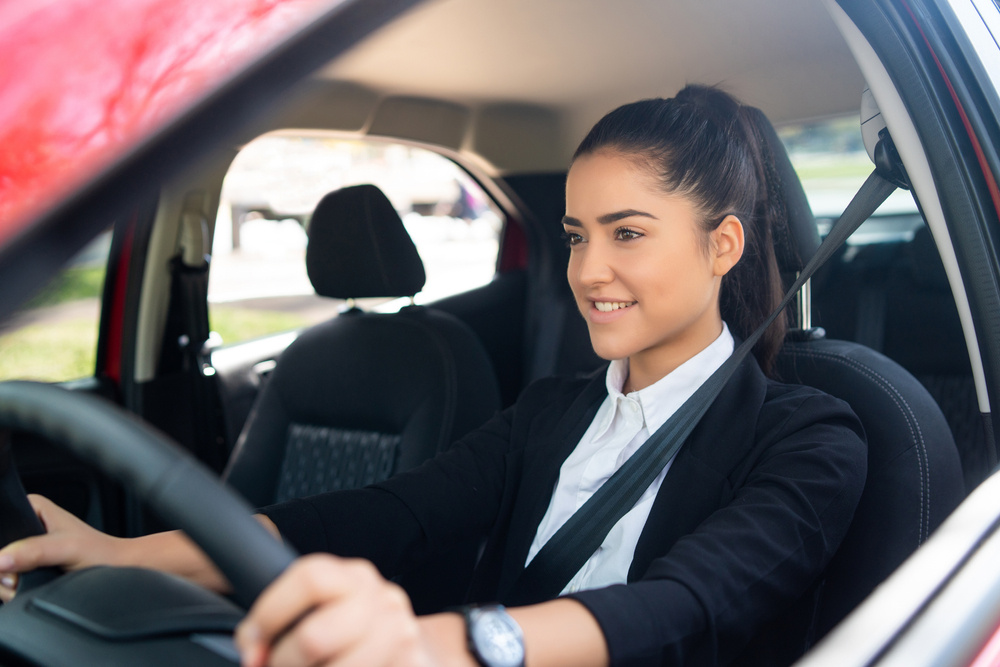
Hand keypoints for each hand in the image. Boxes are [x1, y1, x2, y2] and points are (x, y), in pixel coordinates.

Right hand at [0, 494, 126, 601]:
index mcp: (32, 508)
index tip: (7, 562)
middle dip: (2, 571)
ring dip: (5, 584)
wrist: (115, 569)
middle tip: (19, 578)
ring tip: (26, 583)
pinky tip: (25, 589)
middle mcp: (25, 527)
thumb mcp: (66, 548)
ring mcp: (24, 549)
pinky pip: (3, 581)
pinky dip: (10, 590)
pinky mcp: (25, 568)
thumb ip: (34, 551)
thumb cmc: (99, 552)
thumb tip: (0, 560)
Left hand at [235, 554, 440, 666]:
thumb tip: (253, 654)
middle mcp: (381, 599)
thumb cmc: (348, 634)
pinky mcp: (411, 663)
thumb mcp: (320, 612)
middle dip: (285, 663)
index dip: (271, 613)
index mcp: (353, 577)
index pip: (310, 578)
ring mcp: (399, 634)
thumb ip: (278, 621)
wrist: (407, 649)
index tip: (254, 642)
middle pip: (314, 638)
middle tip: (279, 666)